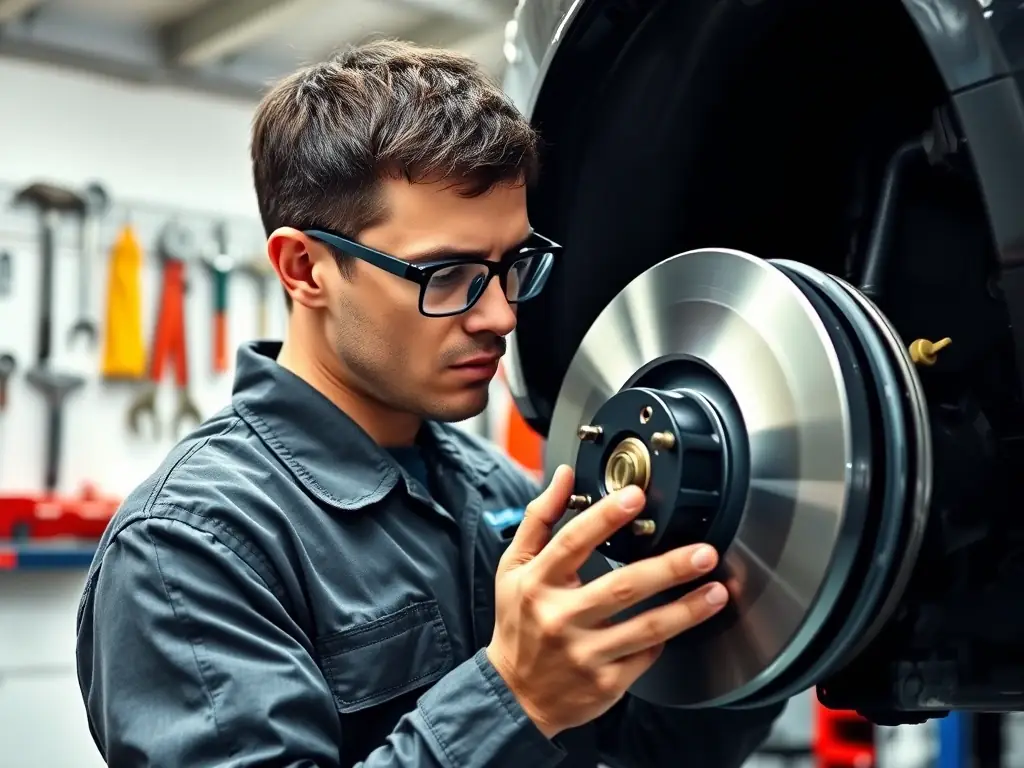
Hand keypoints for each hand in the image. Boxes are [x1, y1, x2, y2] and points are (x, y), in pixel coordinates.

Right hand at [486, 465, 728, 738]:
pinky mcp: (605, 683)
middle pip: (622, 587)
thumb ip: (539, 518)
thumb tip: (563, 477)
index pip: (572, 543)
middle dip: (669, 568)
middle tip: (704, 552)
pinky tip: (685, 621)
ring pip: (645, 628)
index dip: (605, 518)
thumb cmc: (518, 621)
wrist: (514, 693)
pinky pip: (646, 656)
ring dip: (687, 609)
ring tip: (716, 591)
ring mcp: (584, 654)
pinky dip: (667, 637)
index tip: (635, 497)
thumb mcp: (514, 566)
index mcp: (537, 583)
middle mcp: (560, 618)